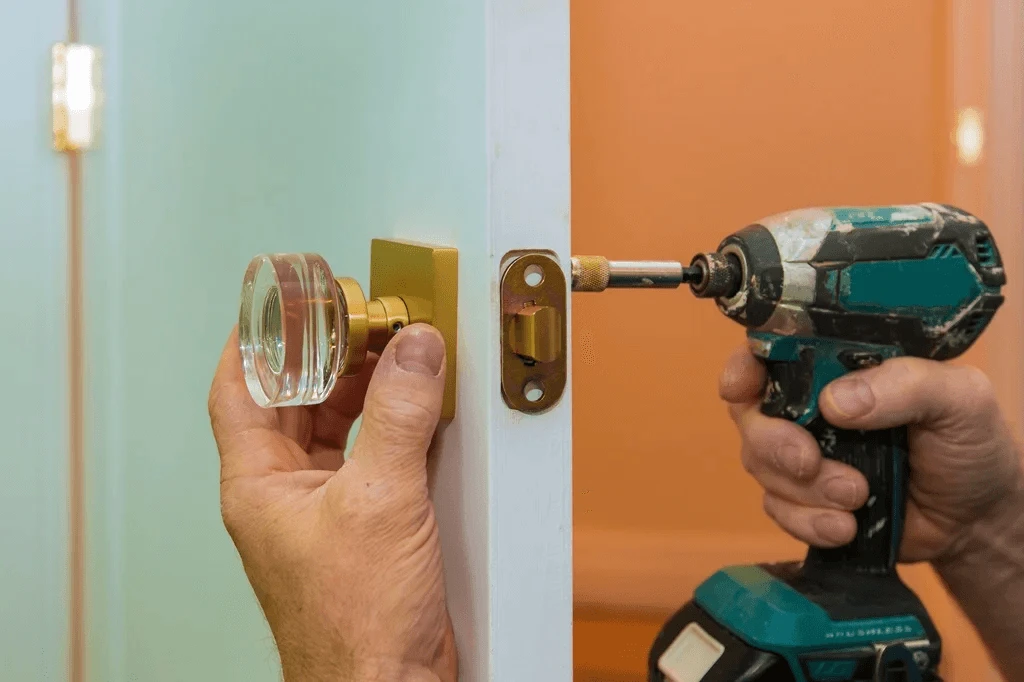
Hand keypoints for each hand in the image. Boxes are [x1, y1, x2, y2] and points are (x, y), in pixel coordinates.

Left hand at [208, 324, 456, 681]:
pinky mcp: (368, 526)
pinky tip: (419, 407)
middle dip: (327, 356)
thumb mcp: (378, 502)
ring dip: (364, 387)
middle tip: (360, 317)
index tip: (284, 300)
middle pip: (294, 400)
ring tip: (395, 351)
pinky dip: (394, 425)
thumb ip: (397, 417)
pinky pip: (373, 456)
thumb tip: (412, 351)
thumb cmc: (356, 626)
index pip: (240, 390)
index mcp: (259, 484)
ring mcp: (326, 510)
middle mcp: (286, 494)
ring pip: (335, 426)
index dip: (258, 339)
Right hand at [721, 345, 1022, 562]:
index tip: (741, 386)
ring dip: (805, 490)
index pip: (769, 351)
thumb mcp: (958, 398)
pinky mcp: (804, 501)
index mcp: (836, 367)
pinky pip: (778, 510)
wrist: (976, 519)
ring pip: (761, 466)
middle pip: (752, 415)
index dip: (742, 367)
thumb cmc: (969, 443)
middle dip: (774, 443)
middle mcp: (808, 406)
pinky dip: (808, 522)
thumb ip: (905, 385)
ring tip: (858, 497)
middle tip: (810, 462)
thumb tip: (836, 402)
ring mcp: (803, 454)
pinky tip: (847, 528)